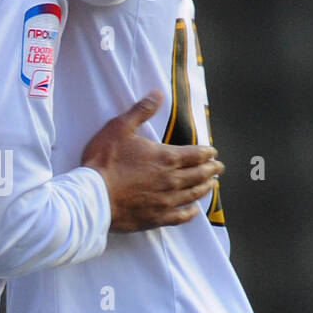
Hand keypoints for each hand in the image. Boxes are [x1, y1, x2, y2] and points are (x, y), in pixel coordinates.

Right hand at [81, 91, 223, 231]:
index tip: (213, 152)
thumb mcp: (120, 128)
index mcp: (166, 157)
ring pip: (193, 194)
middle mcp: (171, 180)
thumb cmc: (104, 161)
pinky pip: (180, 216)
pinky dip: (190, 213)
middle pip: (199, 174)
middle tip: (219, 168)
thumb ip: (141, 111)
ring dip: (205, 188)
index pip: (195, 154)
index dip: (207, 153)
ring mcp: (165, 201)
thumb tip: (157, 94)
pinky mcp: (156, 218)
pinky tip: (193, 211)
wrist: (93, 197)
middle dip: (211, 170)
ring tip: (212, 185)